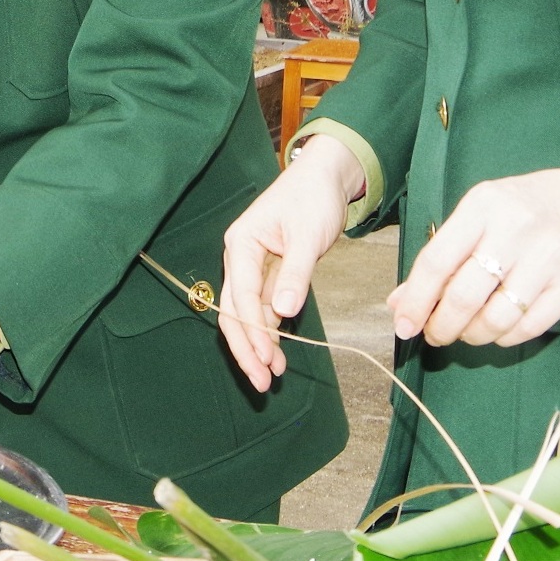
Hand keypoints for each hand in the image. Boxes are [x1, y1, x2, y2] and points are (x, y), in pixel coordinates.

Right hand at [219, 135, 360, 390]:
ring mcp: (254, 267)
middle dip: (246, 348)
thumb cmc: (313, 196)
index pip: (241, 295)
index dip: (253, 330)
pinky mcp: (270, 274)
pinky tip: (279, 353)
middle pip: (233, 311)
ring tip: (274, 375)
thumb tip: (283, 312)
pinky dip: (270, 331)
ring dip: (258, 344)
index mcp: (242, 243)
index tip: (267, 359)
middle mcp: (240, 257)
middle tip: (262, 382)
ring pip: (247, 314)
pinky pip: (264, 308)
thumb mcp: (308, 234)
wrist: (326, 178)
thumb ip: (296, 274)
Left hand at [387, 165, 559, 349]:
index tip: (404, 325)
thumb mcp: (478, 216)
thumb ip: (441, 257)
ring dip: (473, 336)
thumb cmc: (522, 210)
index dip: (416, 300)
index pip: (438, 260)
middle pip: (466, 295)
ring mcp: (548, 258)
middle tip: (435, 334)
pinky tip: (497, 330)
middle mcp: (516, 229)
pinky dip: (505, 337)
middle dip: (442, 326)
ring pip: (497, 318)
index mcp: (483, 205)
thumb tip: (399, 304)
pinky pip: (528, 327)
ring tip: (466, 332)